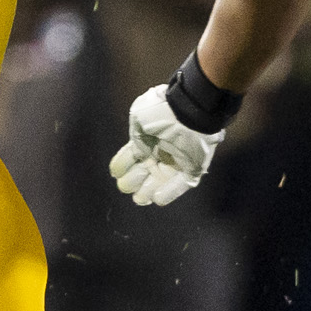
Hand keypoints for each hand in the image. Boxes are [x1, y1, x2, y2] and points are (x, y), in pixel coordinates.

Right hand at [109, 83, 223, 205]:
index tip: (116, 174)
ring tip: (139, 199)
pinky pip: (183, 183)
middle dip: (134, 181)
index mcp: (147, 140)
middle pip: (146, 171)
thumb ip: (134, 139)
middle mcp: (161, 151)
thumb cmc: (160, 113)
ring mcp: (178, 159)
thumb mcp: (138, 122)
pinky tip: (157, 199)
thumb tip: (131, 153)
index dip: (122, 166)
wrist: (186, 110)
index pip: (132, 156)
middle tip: (125, 188)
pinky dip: (171, 191)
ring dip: (150, 189)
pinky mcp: (194, 166)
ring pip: (161, 179)